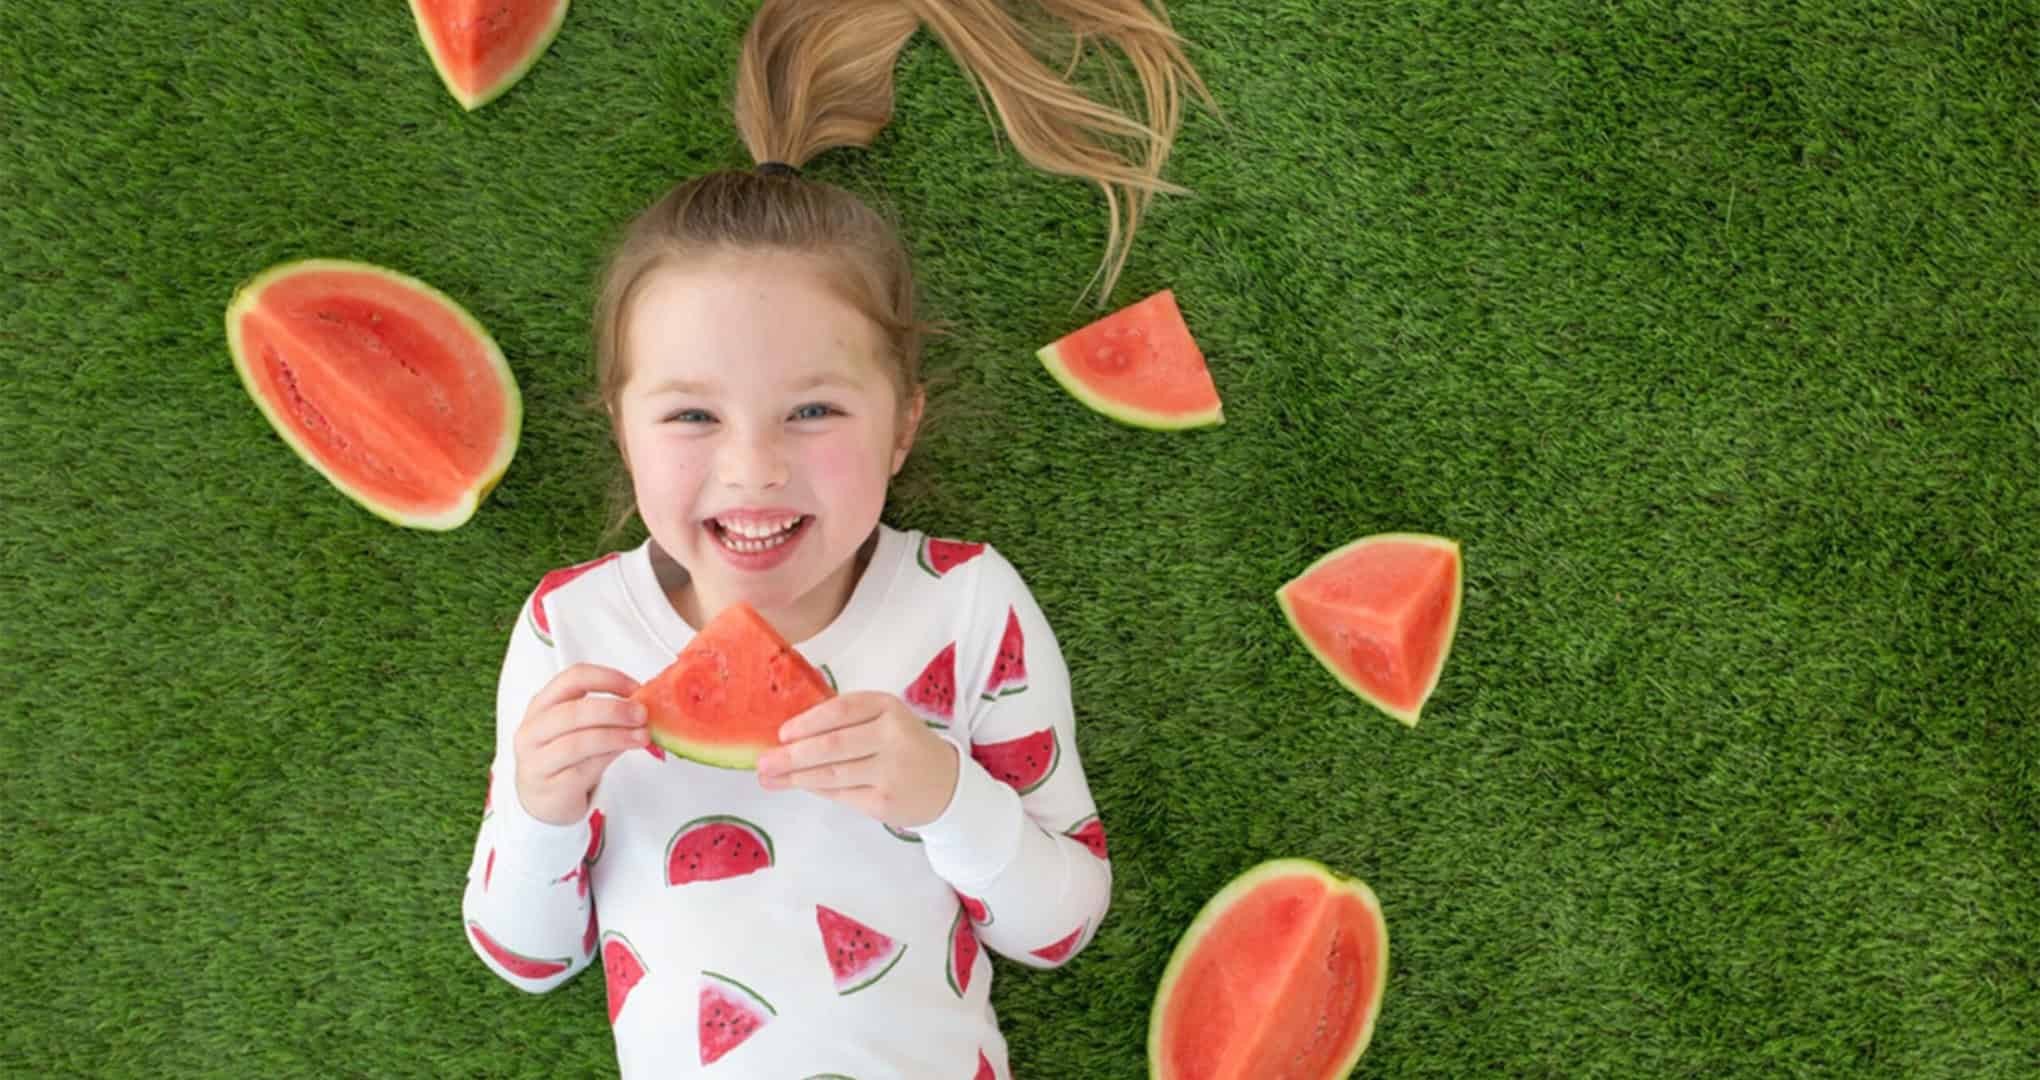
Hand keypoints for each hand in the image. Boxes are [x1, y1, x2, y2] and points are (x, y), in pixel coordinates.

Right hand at [513, 664, 647, 825]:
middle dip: (614, 710)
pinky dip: (608, 758)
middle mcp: (532, 730)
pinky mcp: (549, 788)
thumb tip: (641, 704)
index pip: (573, 678)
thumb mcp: (574, 729)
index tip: (636, 689)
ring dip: (617, 736)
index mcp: (541, 705)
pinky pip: (583, 770)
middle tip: (642, 714)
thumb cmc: (563, 756)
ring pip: (579, 742)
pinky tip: (625, 751)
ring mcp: (536, 761)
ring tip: (642, 736)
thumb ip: (600, 714)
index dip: (608, 678)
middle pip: (573, 711)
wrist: (540, 799)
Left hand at [756, 691, 960, 828]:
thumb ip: (847, 721)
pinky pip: (840, 795)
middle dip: (791, 755)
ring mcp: (890, 772)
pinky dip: (815, 790)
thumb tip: (789, 734)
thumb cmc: (904, 745)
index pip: (841, 711)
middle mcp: (893, 737)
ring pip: (831, 774)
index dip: (808, 722)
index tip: (782, 732)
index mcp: (889, 708)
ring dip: (795, 777)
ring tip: (769, 778)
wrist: (946, 784)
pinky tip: (797, 786)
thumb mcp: (885, 720)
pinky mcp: (884, 802)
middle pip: (832, 746)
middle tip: (763, 761)